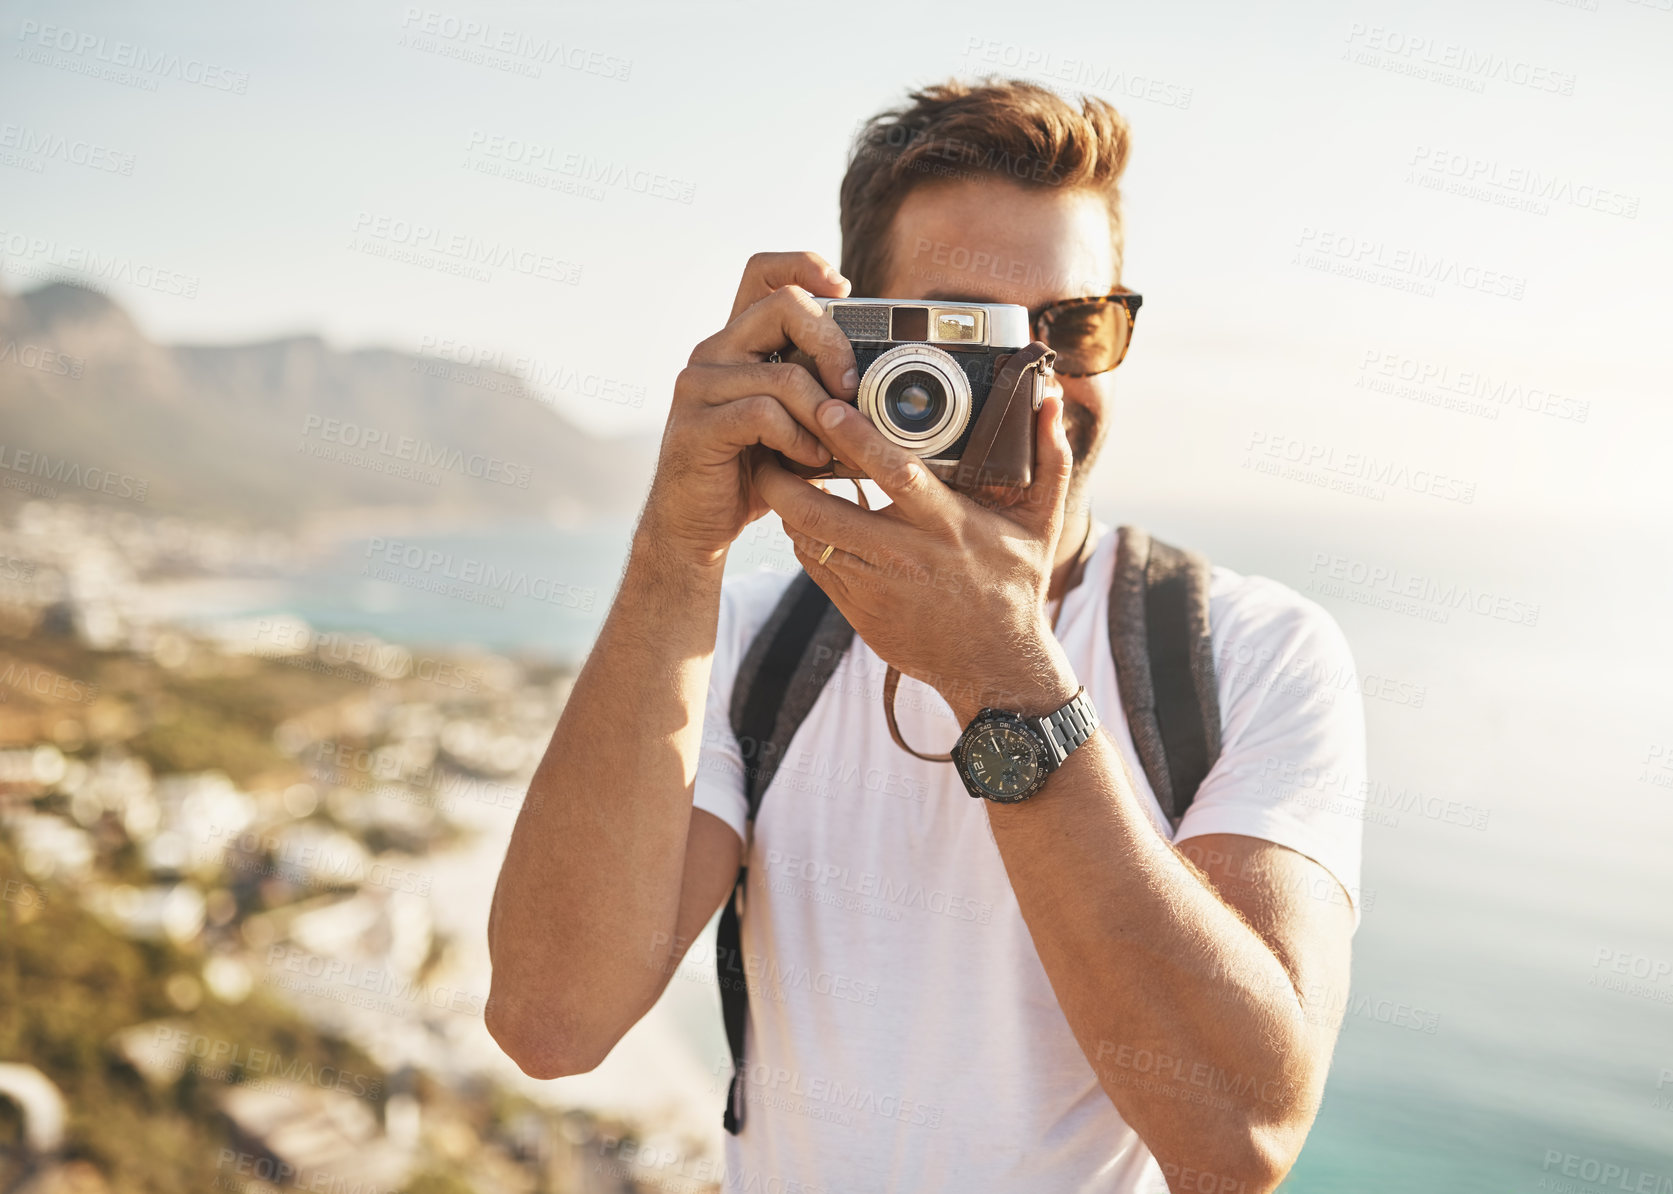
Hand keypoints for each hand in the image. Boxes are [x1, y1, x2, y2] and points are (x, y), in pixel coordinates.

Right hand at [639, 251, 856, 568]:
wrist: (697, 526)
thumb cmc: (752, 472)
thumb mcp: (795, 423)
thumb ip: (819, 391)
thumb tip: (881, 380)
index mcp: (738, 343)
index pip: (763, 272)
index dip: (804, 264)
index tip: (843, 289)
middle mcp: (713, 352)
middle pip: (783, 305)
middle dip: (833, 346)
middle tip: (852, 390)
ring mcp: (699, 386)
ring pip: (783, 373)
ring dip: (824, 414)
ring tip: (835, 447)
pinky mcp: (696, 425)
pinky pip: (764, 414)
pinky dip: (799, 440)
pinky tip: (808, 461)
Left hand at [751, 392, 1080, 724]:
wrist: (996, 667)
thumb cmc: (1016, 587)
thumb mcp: (1042, 524)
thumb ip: (1049, 460)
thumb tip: (1052, 402)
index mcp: (948, 525)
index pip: (895, 473)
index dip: (856, 439)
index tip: (826, 408)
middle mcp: (907, 555)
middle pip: (827, 513)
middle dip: (787, 479)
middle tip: (767, 443)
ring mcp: (877, 587)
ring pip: (811, 541)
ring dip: (786, 507)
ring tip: (773, 472)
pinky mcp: (859, 612)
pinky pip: (816, 568)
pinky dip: (802, 538)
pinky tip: (797, 517)